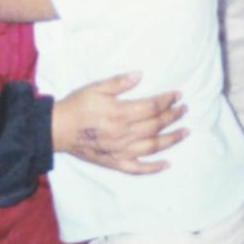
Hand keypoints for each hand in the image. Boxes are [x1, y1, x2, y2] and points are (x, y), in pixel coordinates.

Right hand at [51, 72, 185, 173]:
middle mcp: (123, 134)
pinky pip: (138, 168)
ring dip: (171, 140)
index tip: (178, 95)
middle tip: (184, 110)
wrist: (58, 129)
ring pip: (152, 147)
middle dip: (172, 117)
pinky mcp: (115, 163)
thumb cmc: (77, 105)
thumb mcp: (96, 87)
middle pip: (155, 125)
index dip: (167, 100)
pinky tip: (166, 164)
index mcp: (120, 113)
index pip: (151, 107)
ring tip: (185, 132)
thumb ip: (119, 82)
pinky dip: (153, 168)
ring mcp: (120, 151)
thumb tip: (140, 75)